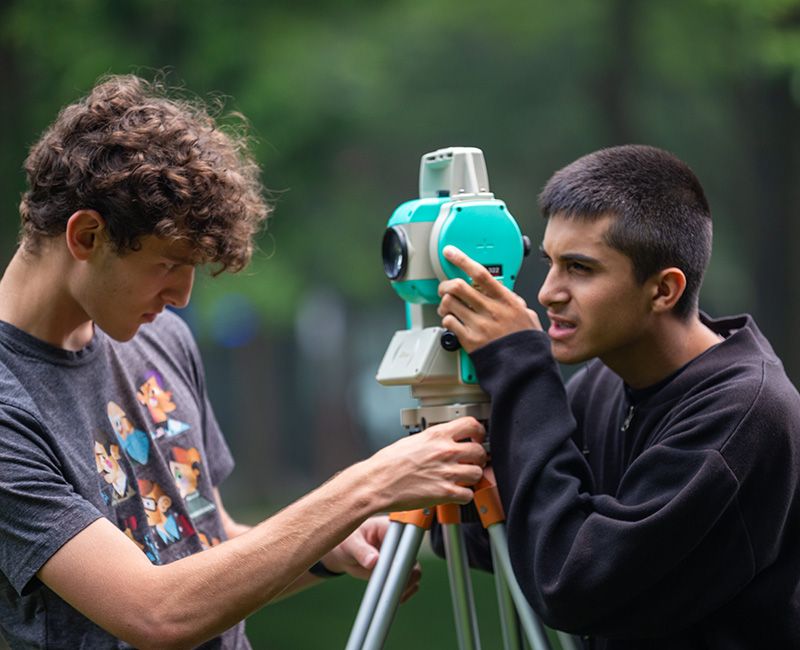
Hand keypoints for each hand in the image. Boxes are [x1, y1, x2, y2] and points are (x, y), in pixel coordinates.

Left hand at [319, 516, 420, 601]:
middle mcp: (399, 541)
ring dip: (406, 584)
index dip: (404, 551)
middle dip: (406, 571)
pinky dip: (404, 592)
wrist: (345, 553)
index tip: (396, 567)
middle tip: (393, 585)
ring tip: (392, 595)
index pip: (405, 536)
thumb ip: (361, 550)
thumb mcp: (350, 543)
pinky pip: (408, 582)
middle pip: (412, 555)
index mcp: (390, 526)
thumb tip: (373, 561)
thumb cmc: (347, 541)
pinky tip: (394, 599)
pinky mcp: (398, 571)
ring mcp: (400, 557)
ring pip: (414, 570)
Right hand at [366, 416, 486, 512]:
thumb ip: (432, 440)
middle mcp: (445, 452)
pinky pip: (468, 494)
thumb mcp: (412, 440)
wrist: (376, 483)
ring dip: (472, 477)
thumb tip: (443, 441)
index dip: (479, 431)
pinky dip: (464, 495)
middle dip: (478, 457)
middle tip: (471, 461)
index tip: (477, 437)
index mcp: (437, 435)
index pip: (471, 424)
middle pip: (480, 451)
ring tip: (462, 478)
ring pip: (477, 473)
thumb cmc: (387, 464)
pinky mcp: (445, 493)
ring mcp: (447, 472)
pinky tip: (455, 493)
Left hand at [437, 245, 540, 352]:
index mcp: (505, 300)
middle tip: (444, 287)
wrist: (525, 367)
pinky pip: (448, 322)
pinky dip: (446, 320)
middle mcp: (490, 310)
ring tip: (448, 308)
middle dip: (445, 284)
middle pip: (458, 286)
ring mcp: (479, 325)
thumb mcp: (526, 314)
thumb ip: (512, 300)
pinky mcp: (470, 340)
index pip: (480, 273)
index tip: (450, 252)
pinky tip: (452, 322)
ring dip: (443, 303)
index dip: (462, 259)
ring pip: (449, 303)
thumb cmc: (527, 342)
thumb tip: (503, 290)